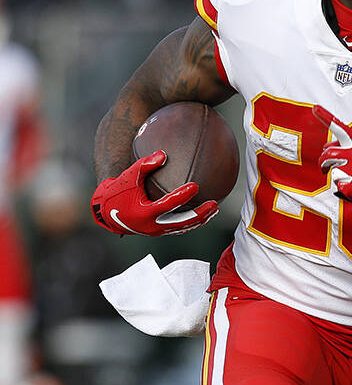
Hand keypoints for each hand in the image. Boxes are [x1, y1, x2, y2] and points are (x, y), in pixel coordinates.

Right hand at [91, 151, 218, 235]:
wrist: (105, 212)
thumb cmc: (116, 192)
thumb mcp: (127, 177)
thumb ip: (144, 165)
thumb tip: (163, 154)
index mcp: (144, 213)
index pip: (168, 205)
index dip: (182, 196)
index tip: (195, 186)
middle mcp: (152, 226)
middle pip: (181, 223)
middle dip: (200, 214)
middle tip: (214, 204)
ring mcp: (156, 231)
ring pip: (182, 227)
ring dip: (199, 219)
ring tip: (214, 209)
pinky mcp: (158, 231)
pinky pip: (178, 227)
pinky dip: (191, 221)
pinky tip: (203, 212)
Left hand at [313, 105, 351, 208]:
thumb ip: (346, 147)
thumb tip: (326, 146)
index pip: (341, 128)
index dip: (326, 117)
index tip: (315, 108)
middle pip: (328, 154)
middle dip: (323, 161)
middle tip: (324, 167)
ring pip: (332, 170)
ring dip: (335, 174)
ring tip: (348, 177)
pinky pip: (338, 184)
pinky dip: (344, 186)